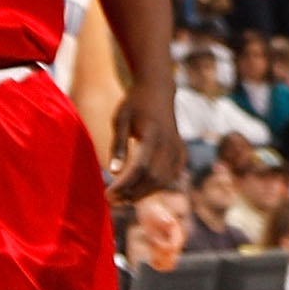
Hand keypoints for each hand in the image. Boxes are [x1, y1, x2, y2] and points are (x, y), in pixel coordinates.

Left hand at [108, 80, 183, 203]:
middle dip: (132, 194)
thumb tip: (113, 172)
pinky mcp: (181, 151)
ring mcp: (178, 147)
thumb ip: (118, 146)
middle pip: (153, 178)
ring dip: (144, 193)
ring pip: (164, 180)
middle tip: (112, 200)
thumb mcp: (120, 120)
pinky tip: (141, 188)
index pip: (140, 168)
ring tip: (124, 197)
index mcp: (152, 134)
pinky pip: (172, 176)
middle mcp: (168, 143)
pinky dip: (157, 186)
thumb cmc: (134, 104)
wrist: (158, 90)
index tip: (107, 195)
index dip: (124, 186)